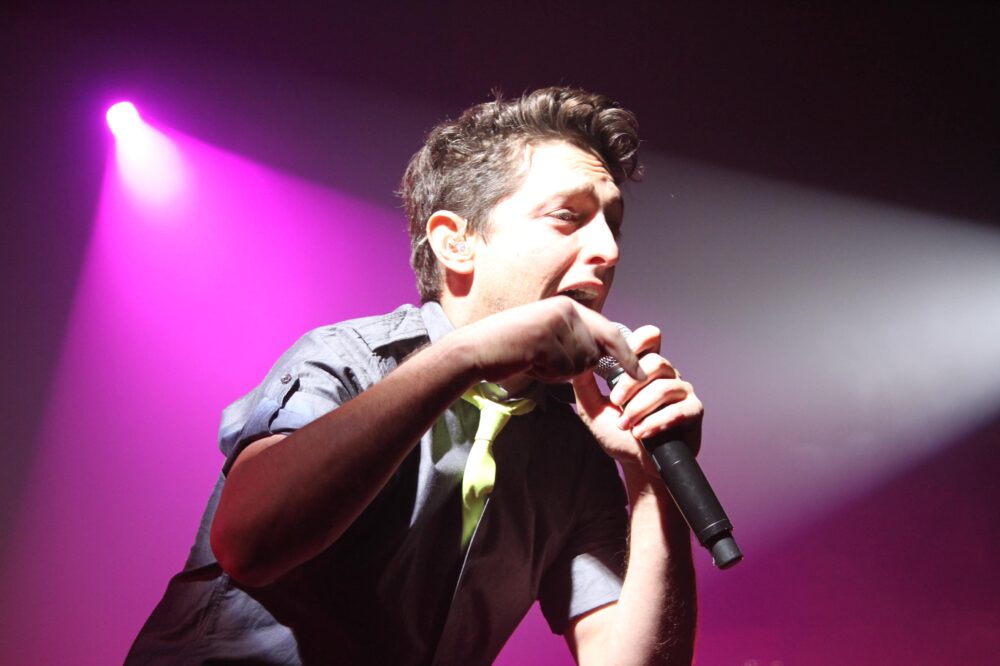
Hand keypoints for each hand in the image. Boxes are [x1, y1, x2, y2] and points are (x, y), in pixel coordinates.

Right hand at [453, 296, 644, 384]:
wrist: (477, 349)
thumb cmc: (510, 348)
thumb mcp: (546, 336)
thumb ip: (572, 340)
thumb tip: (599, 355)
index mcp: (568, 306)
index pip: (610, 331)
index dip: (627, 355)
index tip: (640, 374)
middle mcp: (567, 309)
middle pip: (594, 351)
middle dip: (575, 366)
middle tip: (543, 360)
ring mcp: (557, 322)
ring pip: (580, 363)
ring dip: (559, 371)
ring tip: (533, 359)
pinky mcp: (546, 337)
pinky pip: (564, 369)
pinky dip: (549, 374)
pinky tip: (529, 362)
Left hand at [572, 325, 702, 470]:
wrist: (637, 464)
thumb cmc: (618, 434)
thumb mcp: (593, 408)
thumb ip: (585, 384)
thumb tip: (578, 361)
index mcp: (646, 368)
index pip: (651, 339)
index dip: (639, 340)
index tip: (621, 352)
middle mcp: (668, 374)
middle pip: (655, 362)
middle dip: (630, 383)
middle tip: (615, 402)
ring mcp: (683, 391)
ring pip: (663, 387)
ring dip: (639, 407)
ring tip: (626, 425)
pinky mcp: (693, 410)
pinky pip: (676, 410)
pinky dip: (655, 422)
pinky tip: (641, 433)